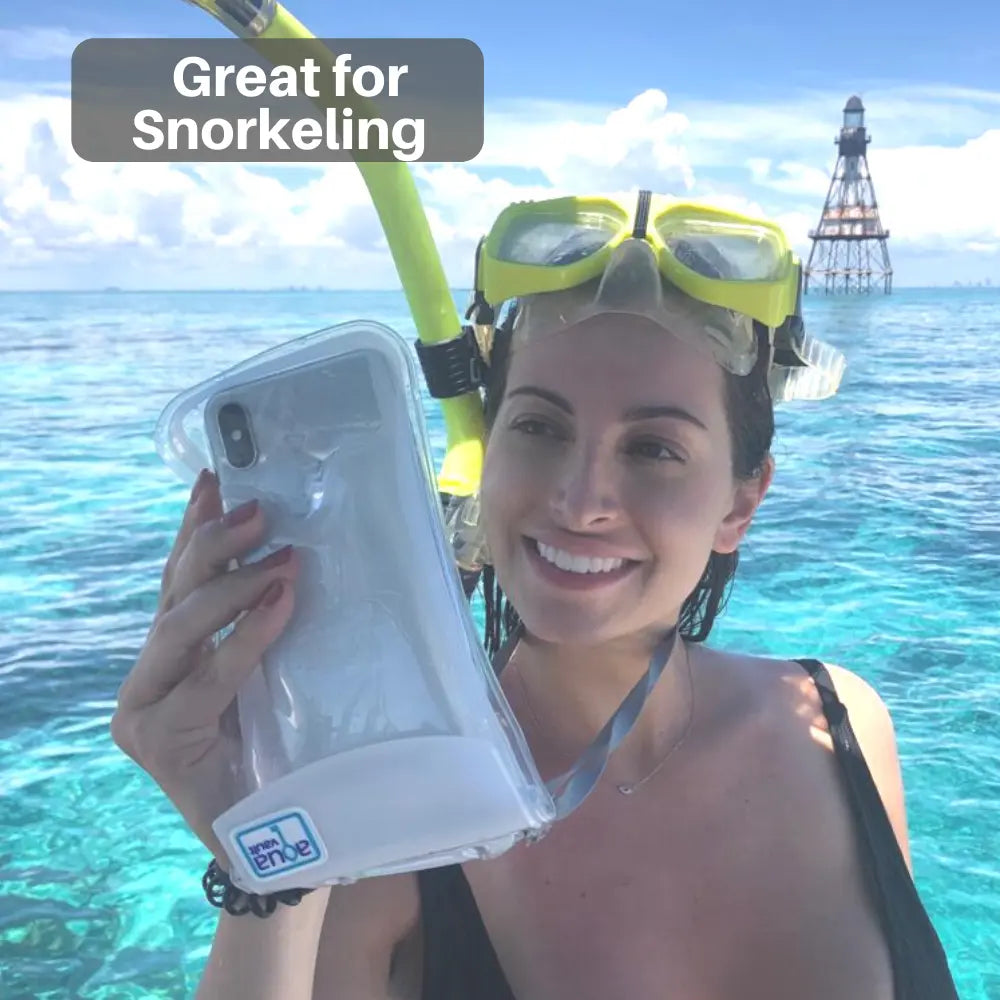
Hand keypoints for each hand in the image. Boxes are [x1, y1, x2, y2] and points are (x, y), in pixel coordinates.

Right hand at [111, 469, 300, 864]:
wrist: (271, 843)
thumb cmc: (282, 756)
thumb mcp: (280, 678)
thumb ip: (272, 629)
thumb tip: (308, 559)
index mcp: (175, 658)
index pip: (182, 582)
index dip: (195, 528)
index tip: (217, 477)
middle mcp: (151, 676)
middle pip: (176, 595)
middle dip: (214, 544)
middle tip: (259, 508)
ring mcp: (145, 708)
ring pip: (181, 626)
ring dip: (232, 585)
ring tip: (282, 557)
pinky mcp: (156, 740)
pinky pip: (207, 677)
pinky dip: (246, 636)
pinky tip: (281, 602)